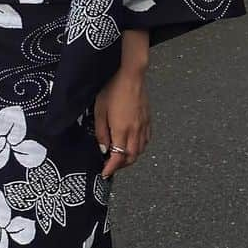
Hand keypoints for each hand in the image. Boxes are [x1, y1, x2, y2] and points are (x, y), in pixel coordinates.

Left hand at [94, 63, 150, 178]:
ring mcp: (144, 125)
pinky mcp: (148, 119)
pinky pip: (146, 140)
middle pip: (131, 157)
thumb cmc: (113, 89)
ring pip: (140, 150)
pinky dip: (140, 147)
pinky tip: (133, 144)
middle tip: (111, 165)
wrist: (131, 75)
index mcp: (122, 130)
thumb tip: (103, 148)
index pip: (118, 157)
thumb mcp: (100, 110)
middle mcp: (135, 131)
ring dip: (130, 157)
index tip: (105, 173)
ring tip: (120, 156)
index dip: (111, 168)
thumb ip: (101, 132)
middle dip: (121, 165)